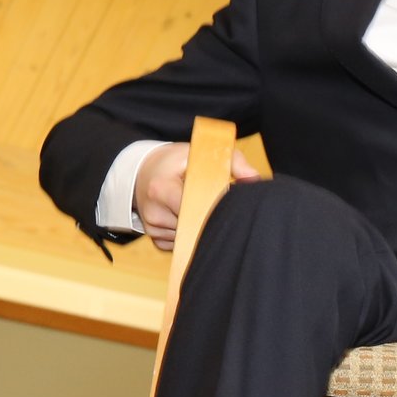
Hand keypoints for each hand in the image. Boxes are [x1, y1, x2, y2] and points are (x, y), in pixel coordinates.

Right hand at [134, 141, 259, 250]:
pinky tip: (187, 217)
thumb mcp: (199, 153)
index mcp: (161, 189)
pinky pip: (181, 243)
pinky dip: (190, 232)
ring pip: (190, 236)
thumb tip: (253, 179)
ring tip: (196, 206)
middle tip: (213, 203)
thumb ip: (231, 161)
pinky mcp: (155, 239)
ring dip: (200, 225)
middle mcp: (154, 211)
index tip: (223, 202)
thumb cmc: (175, 162)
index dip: (214, 207)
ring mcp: (153, 228)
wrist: (143, 172)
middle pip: (195, 225)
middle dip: (209, 217)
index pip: (196, 209)